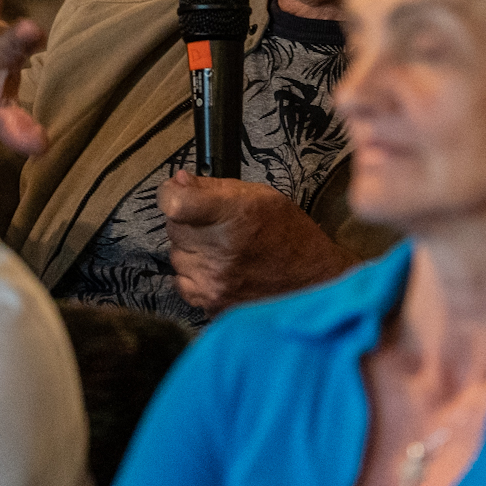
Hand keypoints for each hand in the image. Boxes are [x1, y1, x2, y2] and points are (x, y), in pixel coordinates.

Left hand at [158, 170, 356, 313]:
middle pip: (174, 228)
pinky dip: (194, 275)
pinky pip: (183, 283)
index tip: (178, 194)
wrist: (314, 283)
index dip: (171, 195)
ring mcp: (213, 282)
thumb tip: (178, 181)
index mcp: (233, 216)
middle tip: (215, 225)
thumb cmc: (290, 235)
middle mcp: (219, 251)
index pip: (174, 203)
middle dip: (189, 222)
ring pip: (176, 256)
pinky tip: (218, 270)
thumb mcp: (259, 195)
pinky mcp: (212, 305)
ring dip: (192, 250)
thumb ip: (213, 187)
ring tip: (222, 249)